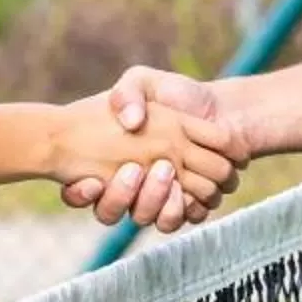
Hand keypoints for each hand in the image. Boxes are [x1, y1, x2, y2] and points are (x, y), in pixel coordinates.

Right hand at [60, 66, 253, 233]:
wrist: (221, 109)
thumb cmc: (175, 93)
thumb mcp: (142, 82)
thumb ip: (127, 94)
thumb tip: (131, 122)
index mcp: (111, 160)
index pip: (81, 190)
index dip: (79, 193)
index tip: (90, 181)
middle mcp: (132, 185)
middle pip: (111, 209)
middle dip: (119, 195)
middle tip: (134, 169)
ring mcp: (159, 197)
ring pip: (144, 217)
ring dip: (152, 199)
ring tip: (164, 171)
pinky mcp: (188, 204)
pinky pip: (176, 219)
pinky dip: (179, 207)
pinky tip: (182, 189)